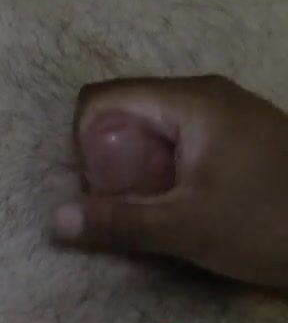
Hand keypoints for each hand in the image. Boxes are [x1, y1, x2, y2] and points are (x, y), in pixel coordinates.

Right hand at [57, 75, 287, 287]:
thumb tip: (55, 220)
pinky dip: (168, 166)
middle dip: (111, 156)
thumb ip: (119, 222)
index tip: (98, 186)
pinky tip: (186, 203)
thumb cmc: (270, 224)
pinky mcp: (244, 133)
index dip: (83, 141)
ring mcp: (230, 111)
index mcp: (191, 101)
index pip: (103, 99)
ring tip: (154, 207)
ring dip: (140, 165)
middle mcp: (208, 94)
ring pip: (155, 126)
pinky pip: (183, 137)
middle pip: (127, 110)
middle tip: (122, 204)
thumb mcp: (188, 228)